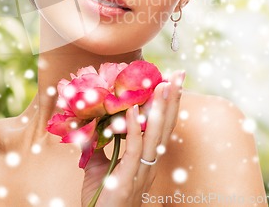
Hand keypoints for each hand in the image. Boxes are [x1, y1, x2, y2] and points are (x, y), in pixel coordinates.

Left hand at [81, 70, 185, 206]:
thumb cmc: (101, 200)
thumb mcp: (98, 167)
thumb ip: (98, 145)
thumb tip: (89, 123)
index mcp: (146, 160)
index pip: (161, 128)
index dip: (168, 106)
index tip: (171, 82)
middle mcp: (149, 165)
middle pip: (166, 127)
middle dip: (173, 100)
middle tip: (179, 75)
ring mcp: (141, 172)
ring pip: (156, 136)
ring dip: (160, 109)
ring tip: (164, 85)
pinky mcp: (127, 179)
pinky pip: (135, 149)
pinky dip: (134, 128)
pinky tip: (131, 109)